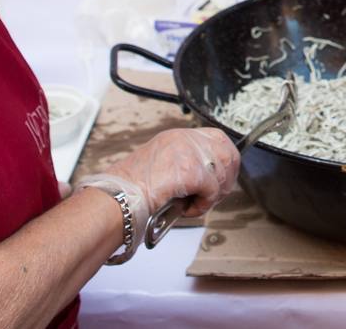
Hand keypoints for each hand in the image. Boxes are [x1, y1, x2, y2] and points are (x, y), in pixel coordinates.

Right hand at [108, 127, 239, 217]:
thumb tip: (211, 182)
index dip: (225, 161)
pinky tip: (187, 210)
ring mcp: (188, 153)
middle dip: (225, 180)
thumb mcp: (162, 167)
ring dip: (212, 196)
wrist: (117, 198)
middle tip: (211, 198)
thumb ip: (185, 166)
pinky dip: (203, 205)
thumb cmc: (132, 191)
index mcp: (178, 136)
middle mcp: (185, 139)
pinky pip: (212, 191)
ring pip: (221, 174)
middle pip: (228, 154)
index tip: (222, 179)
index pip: (218, 139)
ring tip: (193, 206)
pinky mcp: (190, 171)